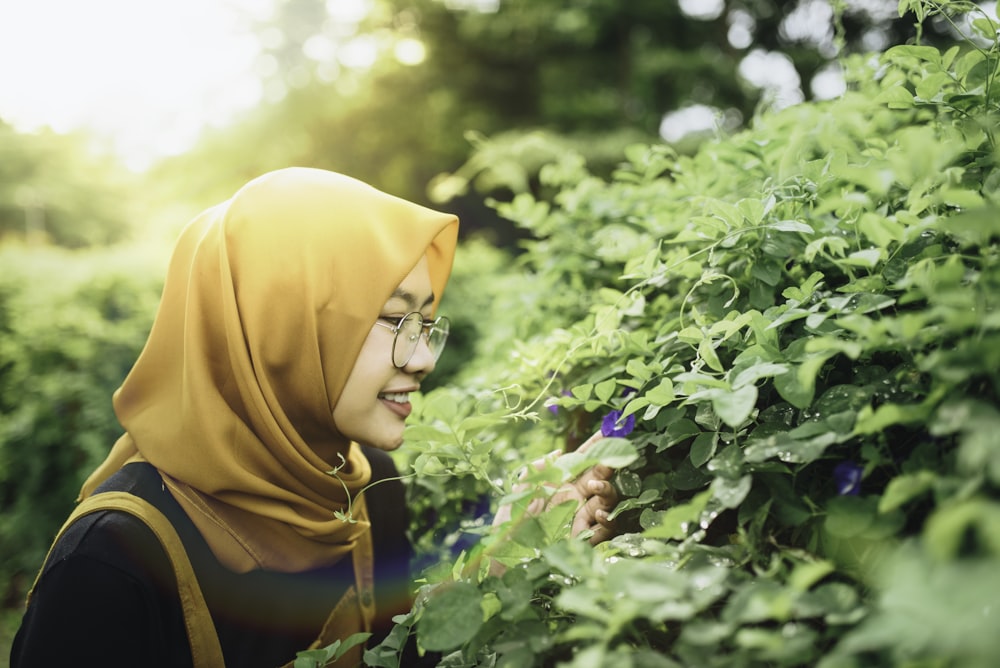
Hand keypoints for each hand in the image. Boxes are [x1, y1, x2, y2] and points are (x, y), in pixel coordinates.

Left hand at [493, 430, 619, 545]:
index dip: (595, 446)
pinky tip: (598, 514)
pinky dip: (607, 519)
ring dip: (606, 488)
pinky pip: (605, 527)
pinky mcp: (585, 538)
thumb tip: (557, 453)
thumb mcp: (518, 494)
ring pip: (606, 499)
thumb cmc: (509, 526)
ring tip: (595, 484)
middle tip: (615, 455)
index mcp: (559, 484)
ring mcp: (581, 518)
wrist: (506, 560)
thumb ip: (534, 472)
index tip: (608, 431)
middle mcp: (574, 498)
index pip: (581, 461)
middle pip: (599, 476)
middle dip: (608, 464)